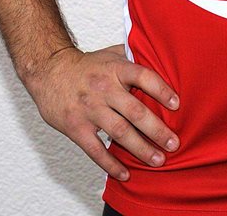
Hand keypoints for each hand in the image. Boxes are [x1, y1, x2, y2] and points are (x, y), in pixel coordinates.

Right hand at [24, 43, 180, 180]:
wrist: (50, 71)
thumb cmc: (86, 65)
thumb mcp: (111, 54)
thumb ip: (134, 56)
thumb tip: (161, 56)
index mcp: (116, 69)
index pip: (143, 76)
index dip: (161, 90)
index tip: (177, 105)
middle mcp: (104, 88)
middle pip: (135, 111)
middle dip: (156, 129)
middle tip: (173, 143)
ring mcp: (90, 109)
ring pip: (119, 132)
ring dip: (140, 149)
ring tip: (158, 160)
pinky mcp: (76, 127)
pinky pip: (96, 149)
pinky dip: (111, 164)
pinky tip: (125, 173)